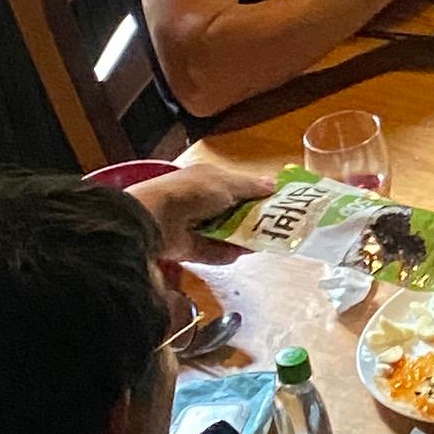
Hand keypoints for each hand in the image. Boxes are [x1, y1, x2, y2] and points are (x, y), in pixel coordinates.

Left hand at [122, 154, 273, 258]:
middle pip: (233, 212)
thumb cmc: (193, 192)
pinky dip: (224, 253)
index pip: (237, 186)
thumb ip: (251, 186)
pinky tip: (240, 254)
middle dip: (252, 220)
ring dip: (241, 238)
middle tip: (275, 228)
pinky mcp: (187, 248)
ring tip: (262, 243)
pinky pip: (211, 251)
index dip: (257, 194)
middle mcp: (200, 201)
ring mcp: (193, 225)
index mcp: (208, 179)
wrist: (155, 218)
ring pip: (224, 233)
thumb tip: (274, 184)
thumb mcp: (226, 183)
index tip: (278, 204)